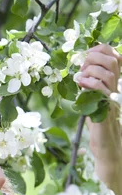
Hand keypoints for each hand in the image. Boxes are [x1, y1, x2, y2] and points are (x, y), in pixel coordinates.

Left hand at [77, 43, 121, 162]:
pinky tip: (80, 84)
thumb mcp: (91, 98)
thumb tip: (78, 73)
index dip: (100, 49)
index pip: (114, 55)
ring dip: (90, 70)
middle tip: (81, 67)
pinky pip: (102, 89)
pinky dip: (89, 82)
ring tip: (80, 77)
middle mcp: (117, 86)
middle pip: (113, 59)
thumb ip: (88, 84)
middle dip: (94, 57)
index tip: (85, 54)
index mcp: (114, 82)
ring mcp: (113, 96)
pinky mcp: (107, 108)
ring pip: (109, 72)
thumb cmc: (97, 122)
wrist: (105, 144)